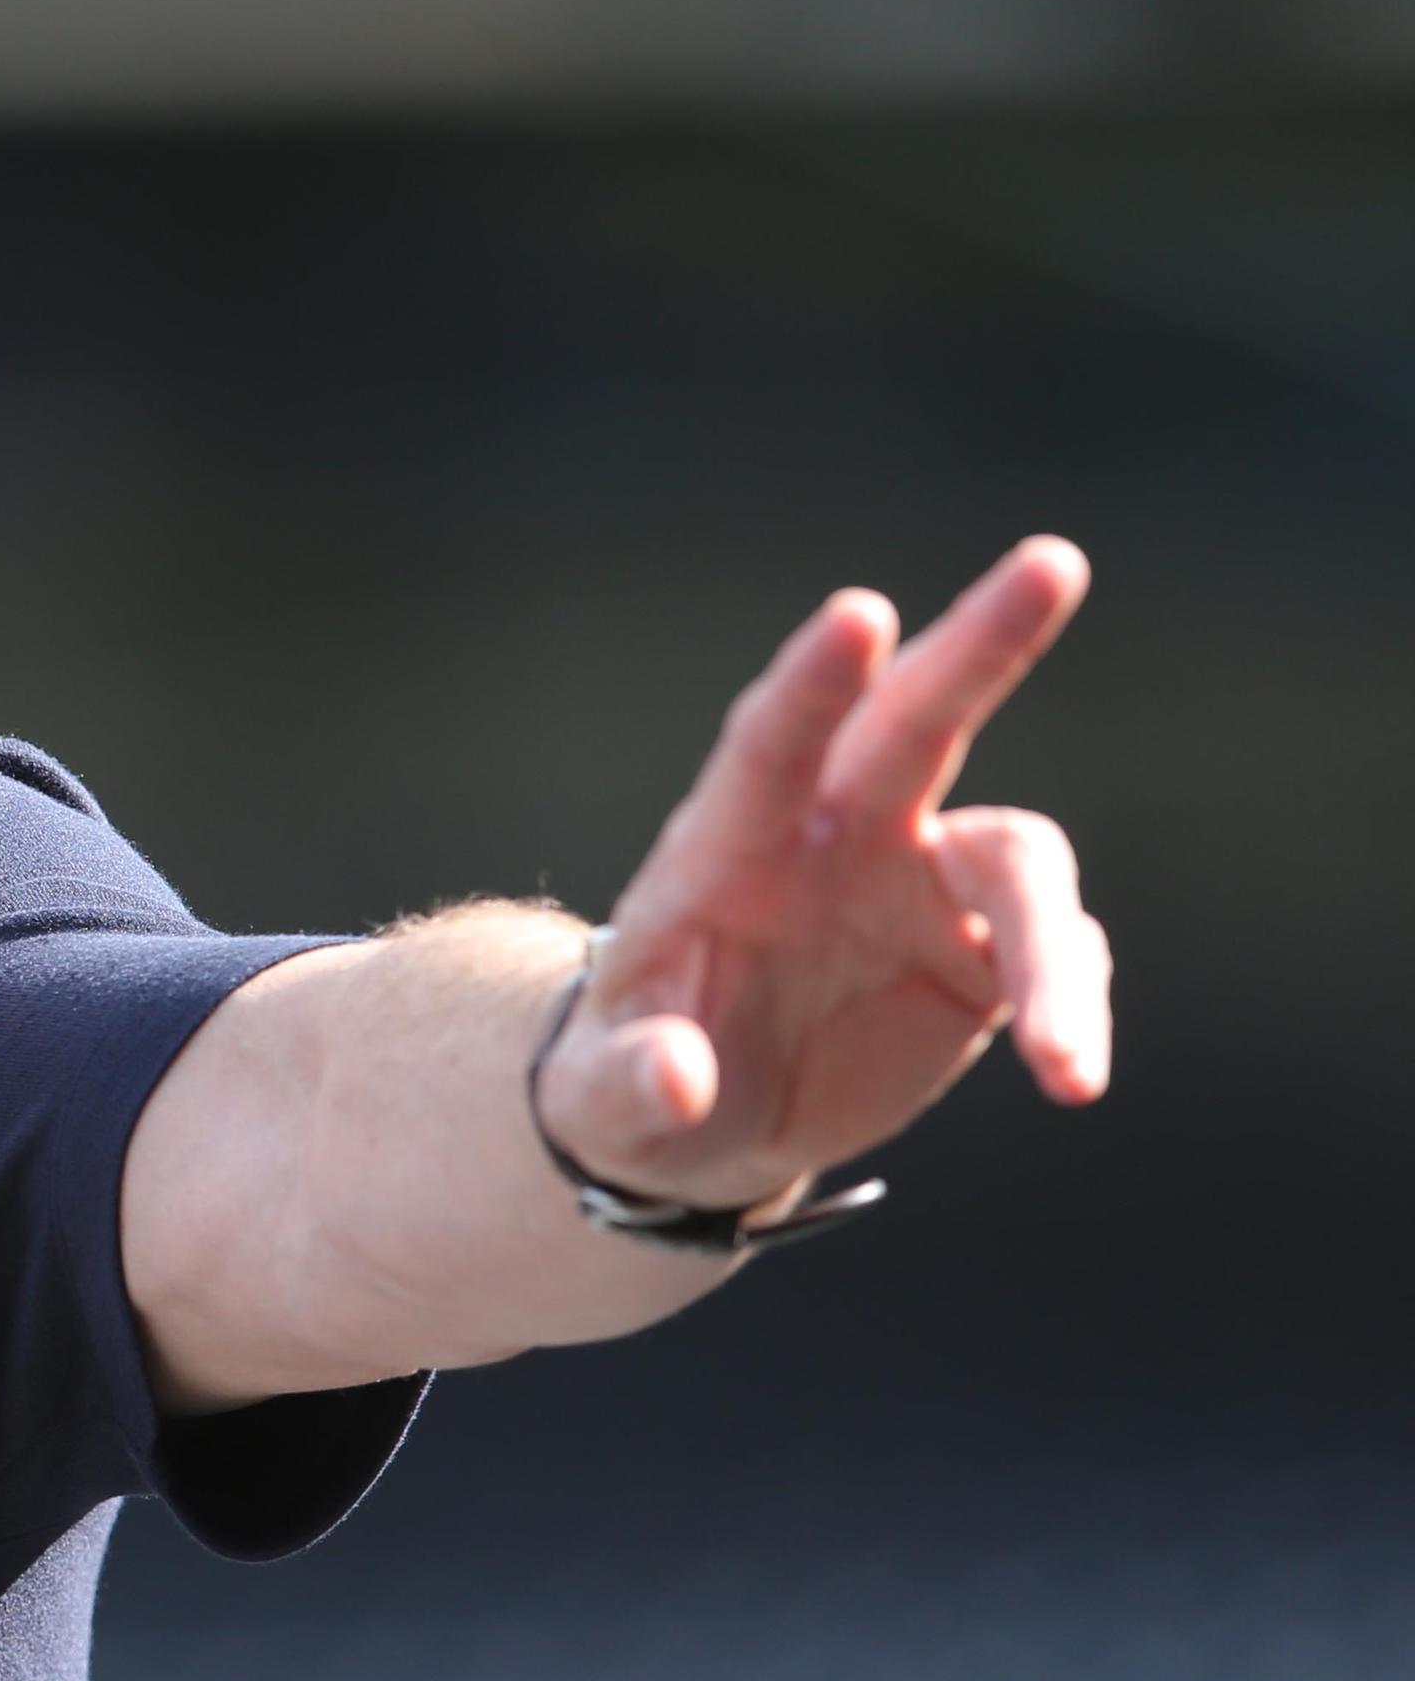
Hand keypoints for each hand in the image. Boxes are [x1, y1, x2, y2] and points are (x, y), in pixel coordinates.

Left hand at [538, 535, 1111, 1215]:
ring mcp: (919, 884)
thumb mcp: (608, 1100)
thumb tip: (674, 1077)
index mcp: (725, 849)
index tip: (859, 614)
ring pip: (1019, 862)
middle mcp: (836, 837)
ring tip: (1059, 1062)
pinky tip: (1070, 1075)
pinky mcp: (983, 951)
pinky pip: (1055, 954)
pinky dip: (1072, 1007)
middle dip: (982, 643)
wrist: (702, 1119)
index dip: (813, 686)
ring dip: (1049, 950)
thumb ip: (631, 1081)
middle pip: (916, 720)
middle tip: (1051, 561)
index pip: (769, 748)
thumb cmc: (631, 1084)